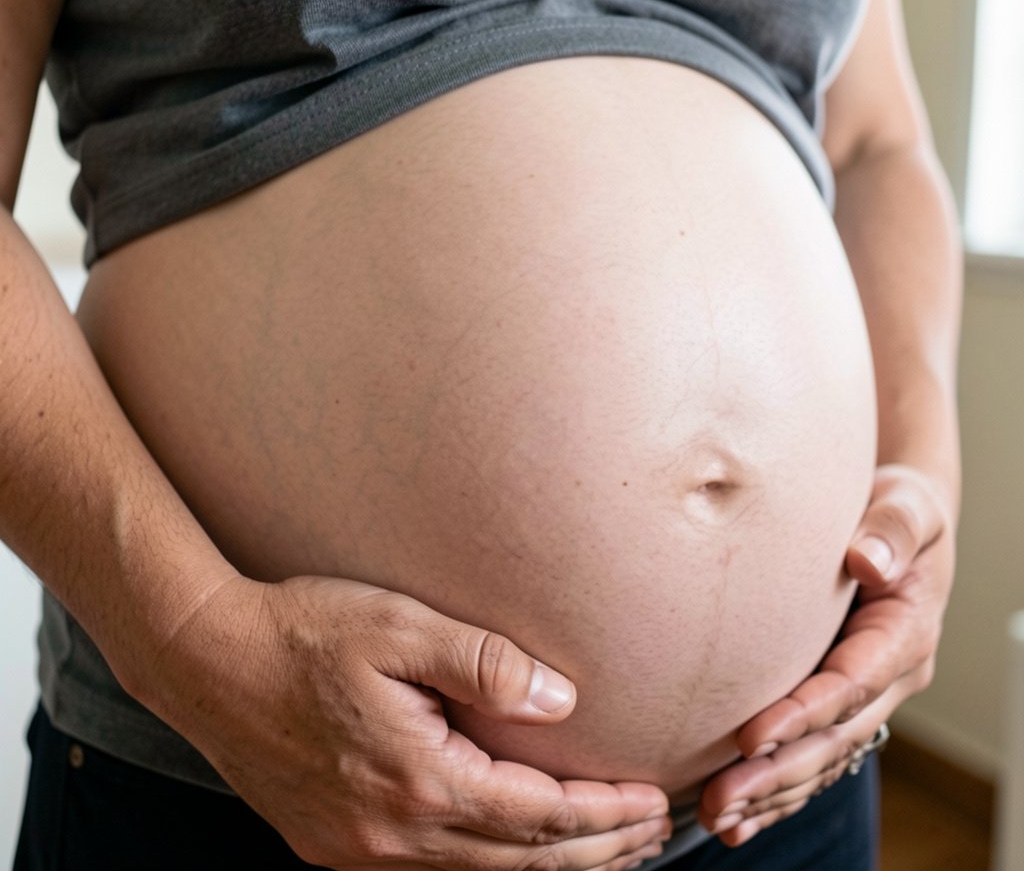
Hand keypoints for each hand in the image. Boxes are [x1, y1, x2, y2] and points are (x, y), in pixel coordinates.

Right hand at [143, 575, 671, 870]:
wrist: (207, 660)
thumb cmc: (304, 631)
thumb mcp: (399, 629)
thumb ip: (484, 663)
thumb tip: (560, 699)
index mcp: (417, 779)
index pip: (539, 818)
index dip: (604, 815)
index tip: (652, 803)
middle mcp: (391, 834)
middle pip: (519, 862)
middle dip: (596, 852)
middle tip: (652, 836)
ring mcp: (360, 849)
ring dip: (548, 864)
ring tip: (604, 850)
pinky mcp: (336, 845)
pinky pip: (433, 869)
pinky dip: (491, 862)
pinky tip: (512, 847)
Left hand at [698, 464, 955, 845]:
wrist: (898, 520)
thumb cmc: (898, 509)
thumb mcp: (907, 507)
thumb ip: (891, 530)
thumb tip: (866, 560)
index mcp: (904, 634)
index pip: (850, 685)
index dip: (803, 714)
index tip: (750, 737)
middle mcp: (887, 677)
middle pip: (831, 739)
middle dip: (775, 774)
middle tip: (719, 801)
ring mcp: (864, 695)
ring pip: (820, 759)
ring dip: (770, 793)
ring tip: (717, 817)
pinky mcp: (838, 699)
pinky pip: (812, 752)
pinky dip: (777, 785)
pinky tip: (736, 812)